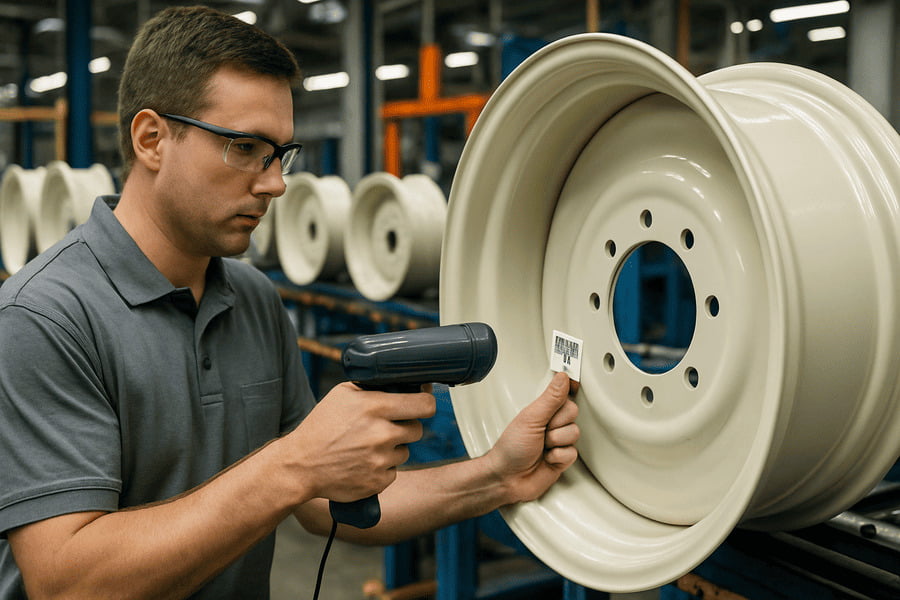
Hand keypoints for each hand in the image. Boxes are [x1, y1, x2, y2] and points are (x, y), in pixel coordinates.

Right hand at [284, 382, 435, 502]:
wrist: (300, 465)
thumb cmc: (321, 426)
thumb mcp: (342, 394)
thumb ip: (373, 387)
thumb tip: (403, 385)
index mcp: (375, 407)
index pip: (424, 404)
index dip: (426, 403)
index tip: (423, 404)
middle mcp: (382, 434)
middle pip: (417, 429)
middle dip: (405, 427)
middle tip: (386, 427)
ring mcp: (381, 460)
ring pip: (405, 451)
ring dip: (392, 449)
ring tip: (367, 447)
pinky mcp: (378, 482)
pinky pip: (393, 472)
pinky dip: (382, 468)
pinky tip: (362, 463)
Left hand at [485, 371, 579, 503]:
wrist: (507, 479)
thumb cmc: (510, 448)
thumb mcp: (530, 418)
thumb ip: (550, 398)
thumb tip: (562, 378)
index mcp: (541, 410)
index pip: (563, 394)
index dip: (567, 392)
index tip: (569, 390)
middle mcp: (551, 423)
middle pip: (573, 412)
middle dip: (557, 423)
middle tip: (542, 430)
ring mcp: (558, 441)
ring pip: (574, 433)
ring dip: (556, 442)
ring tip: (542, 447)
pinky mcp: (563, 458)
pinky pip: (573, 452)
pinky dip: (558, 457)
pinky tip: (547, 459)